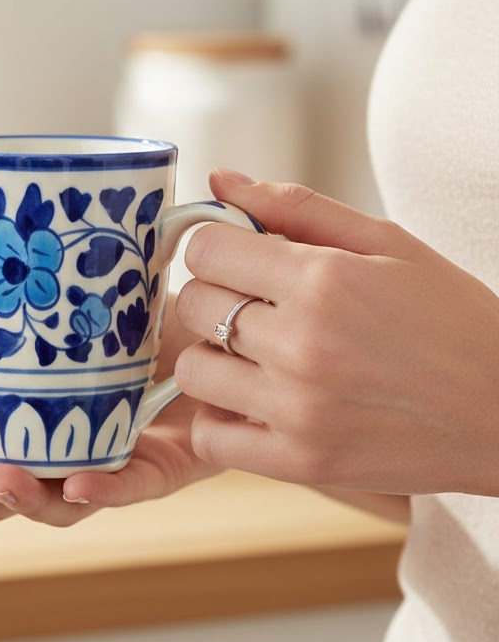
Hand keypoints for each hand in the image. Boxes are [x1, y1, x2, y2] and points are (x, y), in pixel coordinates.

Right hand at [0, 300, 219, 524]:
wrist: (217, 326)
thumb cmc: (131, 320)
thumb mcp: (60, 303)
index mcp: (22, 421)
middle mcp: (56, 454)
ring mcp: (104, 469)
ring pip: (49, 509)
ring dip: (13, 495)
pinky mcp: (159, 472)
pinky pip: (127, 491)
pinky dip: (100, 492)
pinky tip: (76, 482)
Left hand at [174, 169, 498, 495]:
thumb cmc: (450, 320)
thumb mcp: (388, 244)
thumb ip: (296, 207)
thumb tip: (219, 179)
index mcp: (324, 279)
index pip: (205, 250)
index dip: (215, 249)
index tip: (238, 261)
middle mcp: (303, 343)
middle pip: (191, 305)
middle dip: (213, 297)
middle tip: (252, 307)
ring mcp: (298, 409)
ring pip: (192, 369)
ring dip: (213, 358)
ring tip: (255, 358)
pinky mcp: (300, 462)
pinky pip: (209, 438)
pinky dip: (220, 421)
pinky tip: (253, 404)